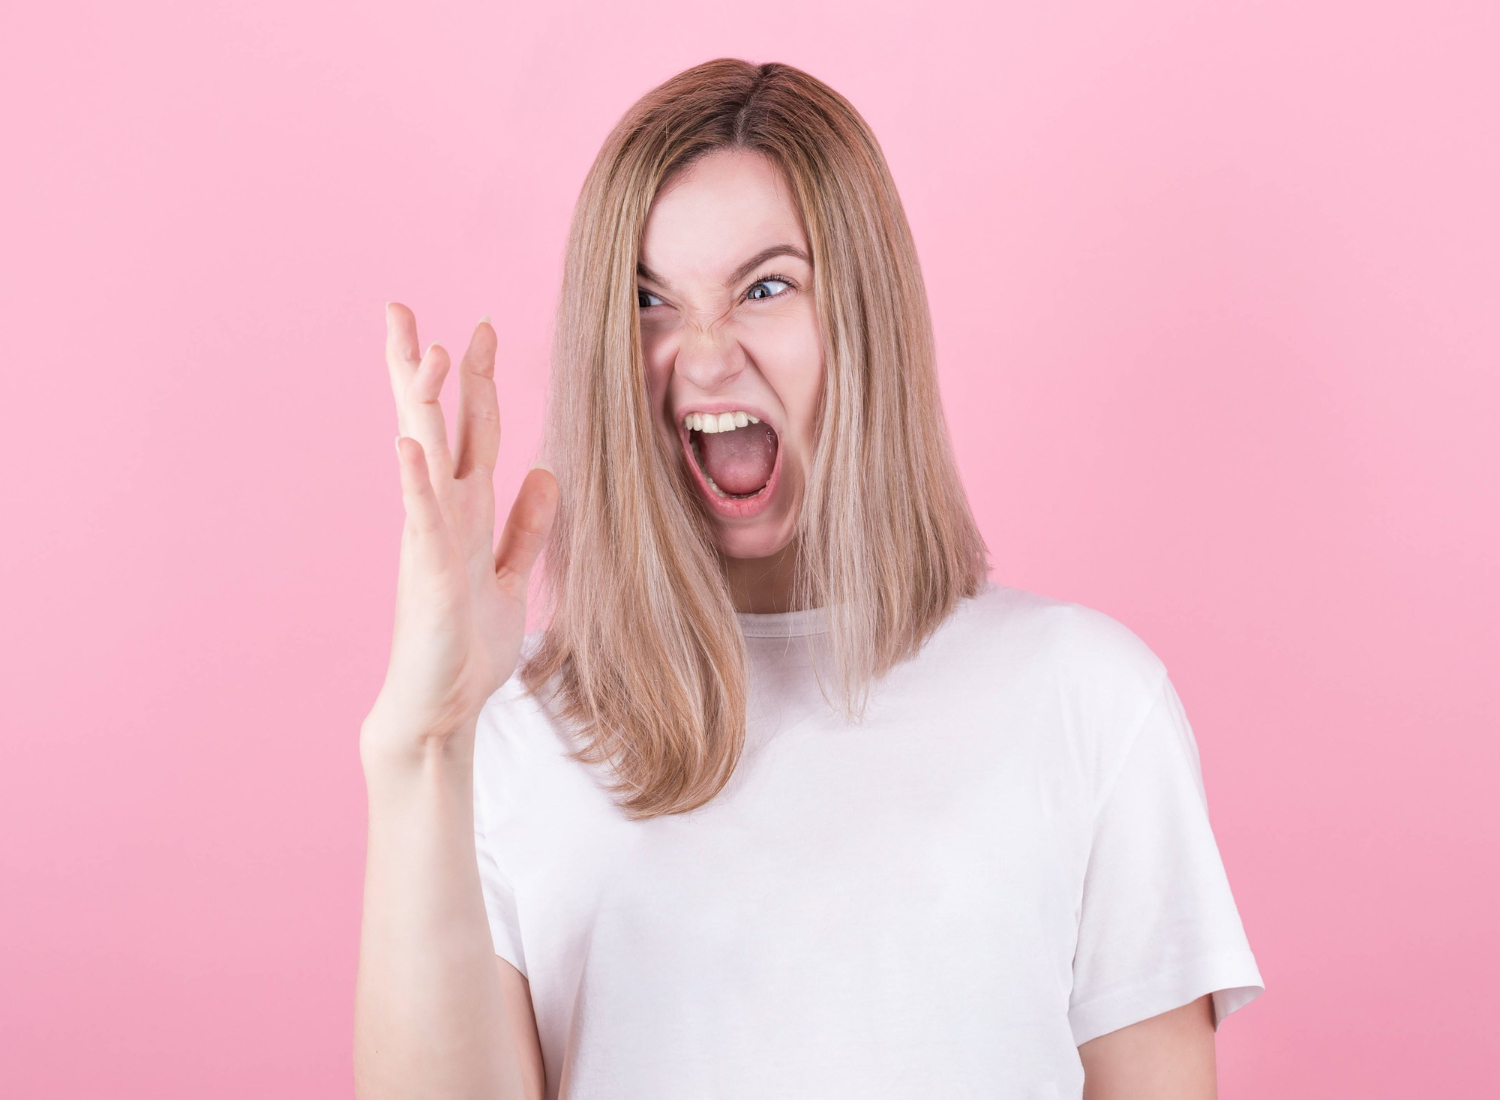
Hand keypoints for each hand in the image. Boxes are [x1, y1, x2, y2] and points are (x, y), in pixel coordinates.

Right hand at [361, 302, 557, 762]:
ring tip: (424, 352)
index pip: (467, 431)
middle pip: (432, 426)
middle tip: (403, 309)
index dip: (471, 381)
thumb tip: (544, 471)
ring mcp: (430, 541)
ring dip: (423, 406)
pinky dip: (417, 481)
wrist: (438, 709)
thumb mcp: (509, 575)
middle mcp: (442, 515)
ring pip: (425, 459)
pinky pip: (422, 520)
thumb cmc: (465, 646)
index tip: (475, 330)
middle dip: (422, 368)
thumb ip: (525, 526)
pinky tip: (410, 445)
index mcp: (464, 512)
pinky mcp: (426, 576)